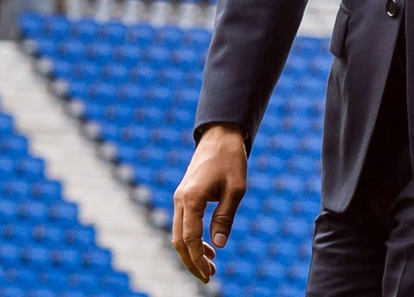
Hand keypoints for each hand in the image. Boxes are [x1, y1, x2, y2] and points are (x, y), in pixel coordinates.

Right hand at [172, 123, 247, 281]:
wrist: (220, 136)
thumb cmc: (231, 160)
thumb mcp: (236, 189)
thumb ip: (224, 218)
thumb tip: (218, 246)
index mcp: (191, 198)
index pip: (189, 238)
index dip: (197, 260)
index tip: (208, 275)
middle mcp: (180, 200)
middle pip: (178, 241)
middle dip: (191, 262)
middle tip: (208, 277)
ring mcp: (180, 197)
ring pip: (178, 233)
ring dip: (191, 251)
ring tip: (211, 265)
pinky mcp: (184, 196)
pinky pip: (183, 223)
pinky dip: (192, 238)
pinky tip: (208, 246)